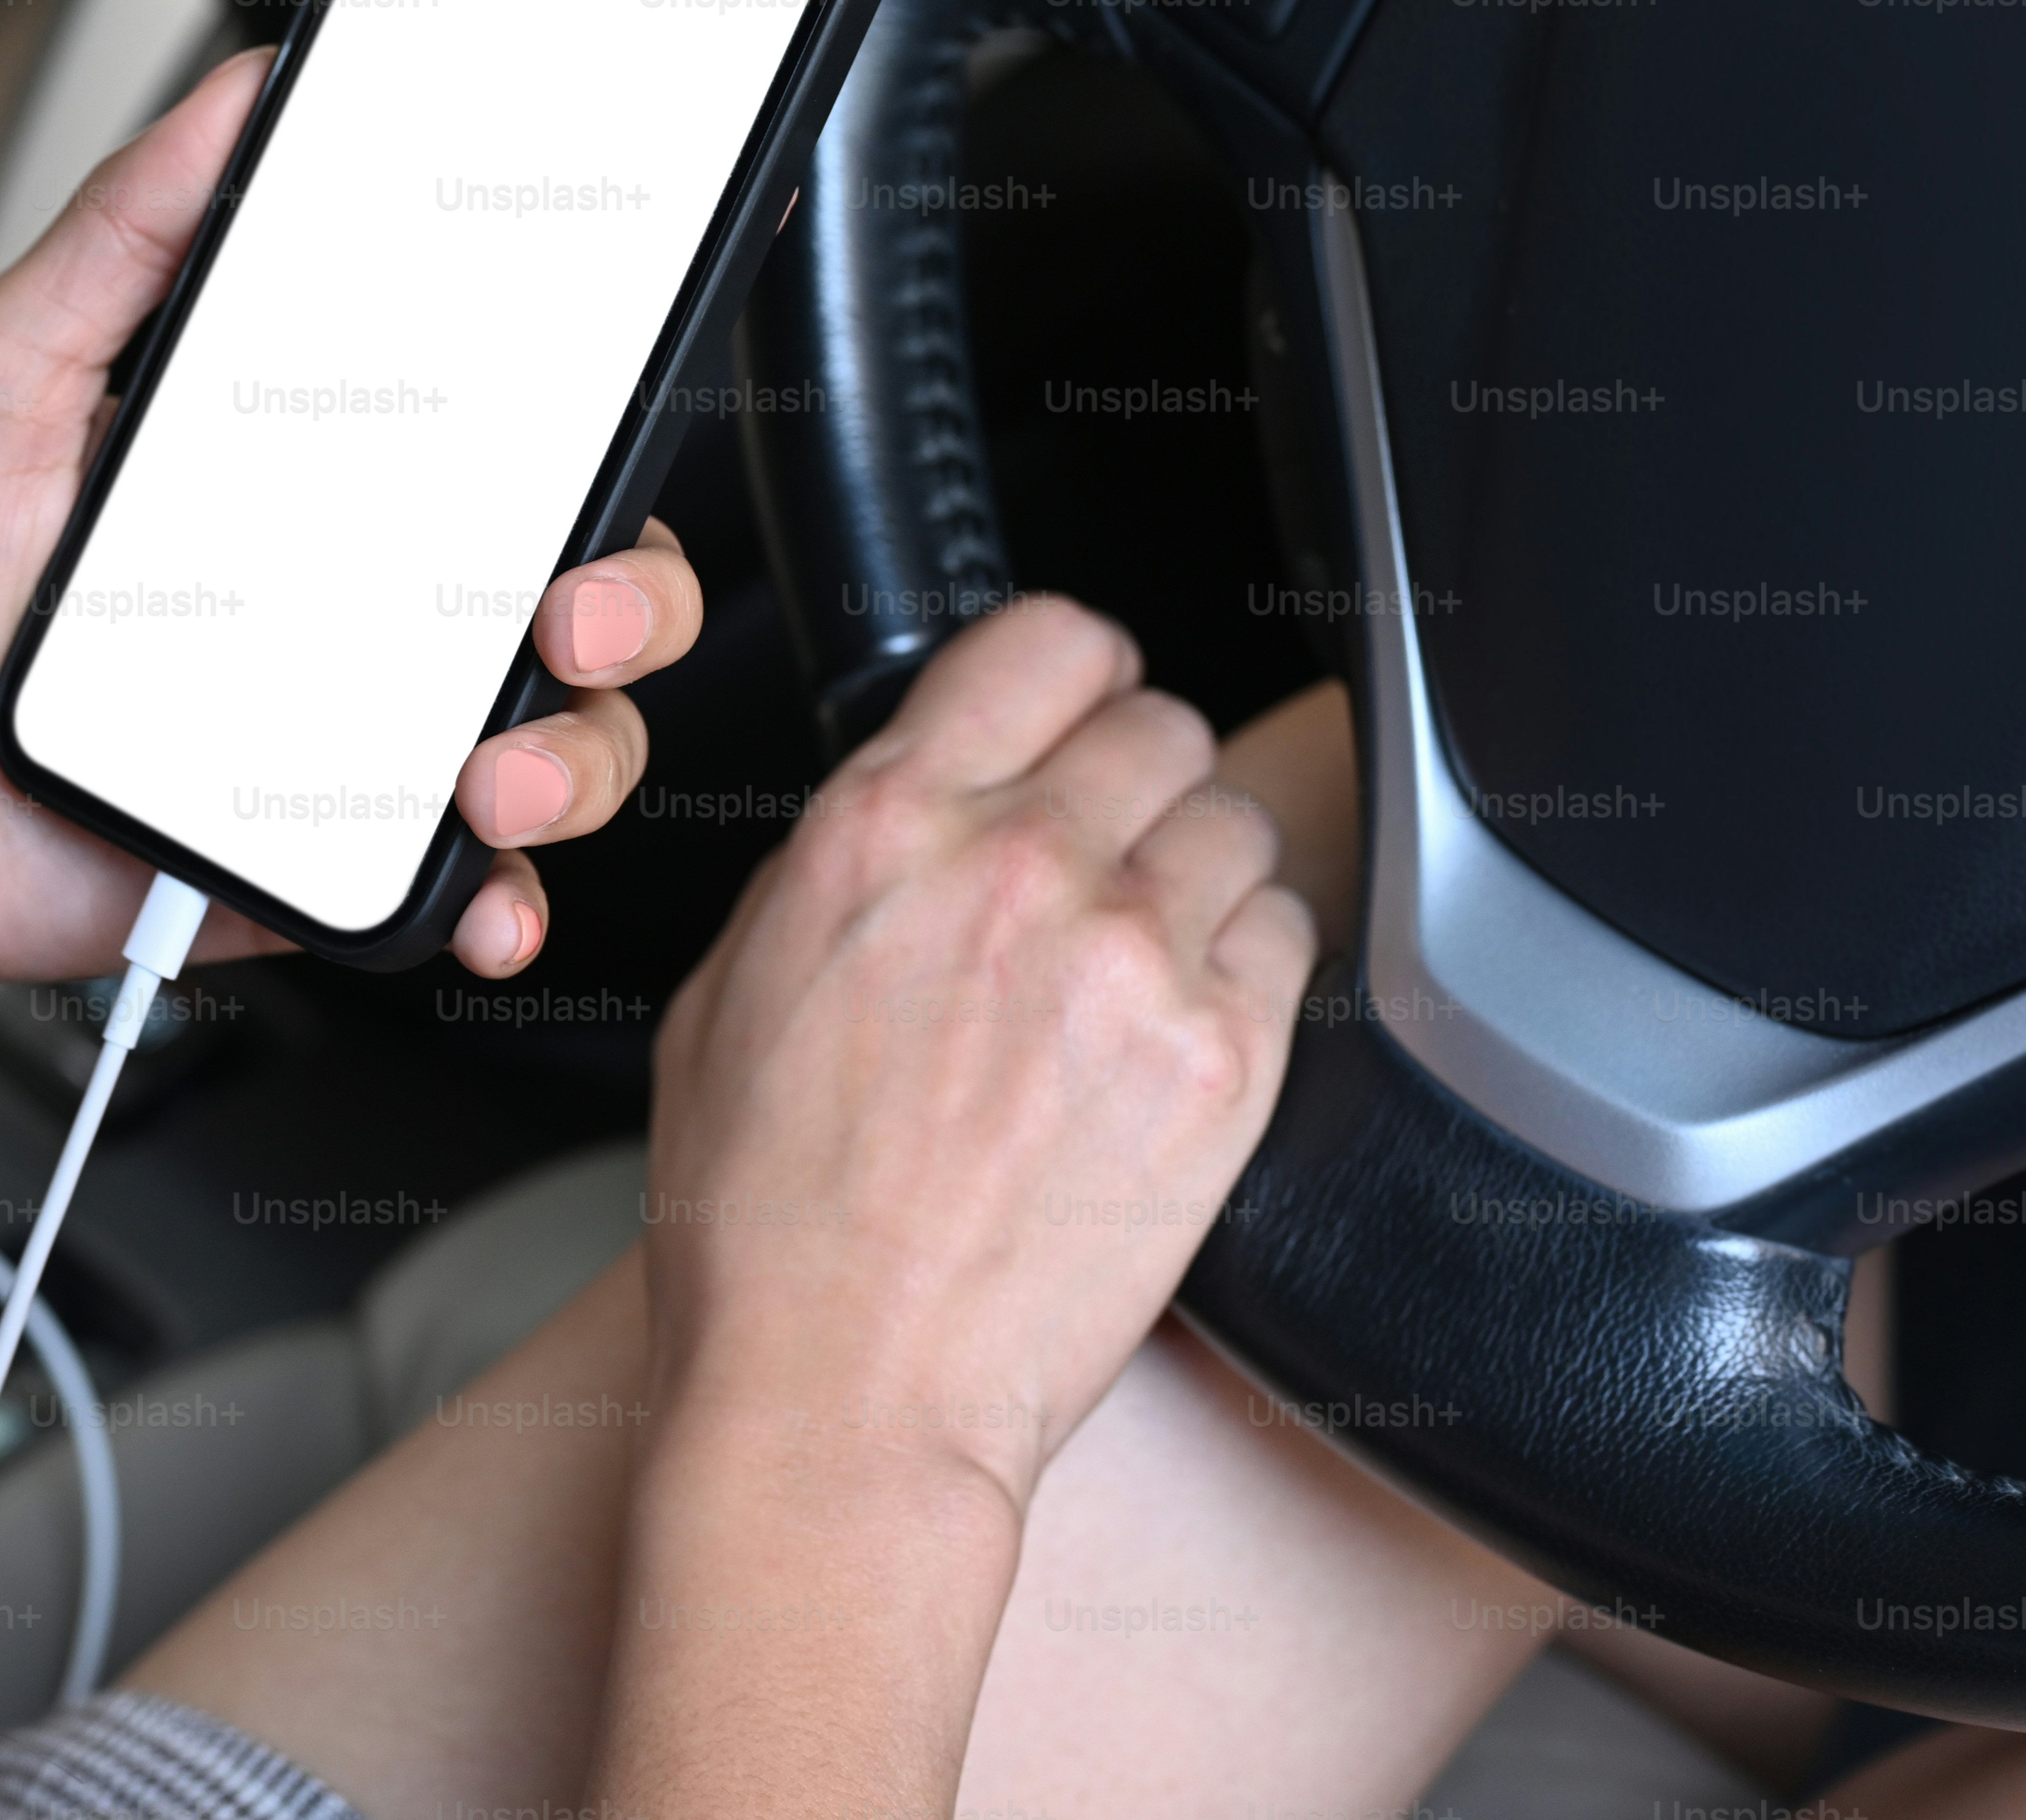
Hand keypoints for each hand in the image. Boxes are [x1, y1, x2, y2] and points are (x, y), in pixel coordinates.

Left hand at [0, 49, 703, 999]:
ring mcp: (344, 740)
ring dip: (575, 757)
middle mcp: (352, 604)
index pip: (499, 434)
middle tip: (568, 611)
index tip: (602, 414)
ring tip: (493, 776)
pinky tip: (480, 895)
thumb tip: (241, 95)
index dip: (587, 426)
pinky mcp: (312, 864)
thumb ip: (124, 235)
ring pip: (559, 742)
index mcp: (304, 477)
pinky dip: (503, 904)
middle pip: (579, 586)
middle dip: (630, 598)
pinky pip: (461, 892)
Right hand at [637, 593, 1318, 1515]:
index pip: (1048, 640)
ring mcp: (1133, 959)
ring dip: (1200, 875)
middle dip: (1136, 782)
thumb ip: (841, 863)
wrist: (843, 1385)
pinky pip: (1291, 939)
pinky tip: (1180, 1026)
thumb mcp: (733, 983)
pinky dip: (1251, 966)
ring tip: (1144, 957)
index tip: (1083, 706)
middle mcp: (1018, 865)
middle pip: (1162, 725)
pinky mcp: (1222, 1063)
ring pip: (1239, 826)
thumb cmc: (766, 1216)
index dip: (1077, 670)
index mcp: (887, 824)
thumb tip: (922, 805)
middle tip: (1106, 858)